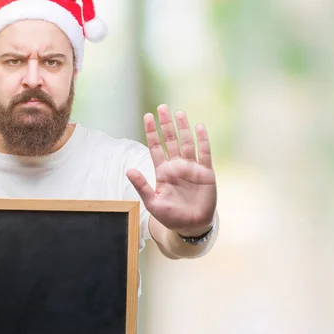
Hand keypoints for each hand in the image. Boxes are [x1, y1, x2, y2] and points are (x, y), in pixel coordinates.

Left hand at [127, 104, 216, 236]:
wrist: (192, 226)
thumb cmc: (171, 216)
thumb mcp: (153, 203)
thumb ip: (141, 186)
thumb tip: (128, 170)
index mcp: (163, 171)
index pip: (156, 147)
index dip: (152, 132)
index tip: (148, 116)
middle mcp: (177, 166)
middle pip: (171, 140)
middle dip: (166, 124)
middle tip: (162, 107)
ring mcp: (192, 168)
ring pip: (187, 143)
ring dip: (183, 128)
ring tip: (179, 113)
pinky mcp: (206, 172)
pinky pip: (204, 153)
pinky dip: (202, 140)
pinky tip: (199, 127)